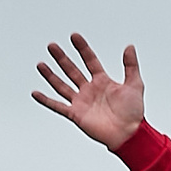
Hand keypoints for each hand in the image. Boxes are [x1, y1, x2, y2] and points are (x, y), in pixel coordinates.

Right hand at [33, 33, 144, 150]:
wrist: (130, 134)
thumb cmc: (134, 113)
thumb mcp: (135, 85)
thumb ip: (131, 66)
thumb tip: (129, 47)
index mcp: (103, 82)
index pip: (90, 61)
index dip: (83, 49)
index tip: (74, 36)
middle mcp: (90, 90)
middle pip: (72, 70)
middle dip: (62, 58)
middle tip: (52, 46)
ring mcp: (81, 102)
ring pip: (62, 86)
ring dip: (51, 75)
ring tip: (41, 64)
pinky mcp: (76, 114)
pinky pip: (57, 106)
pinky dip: (46, 100)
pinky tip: (35, 93)